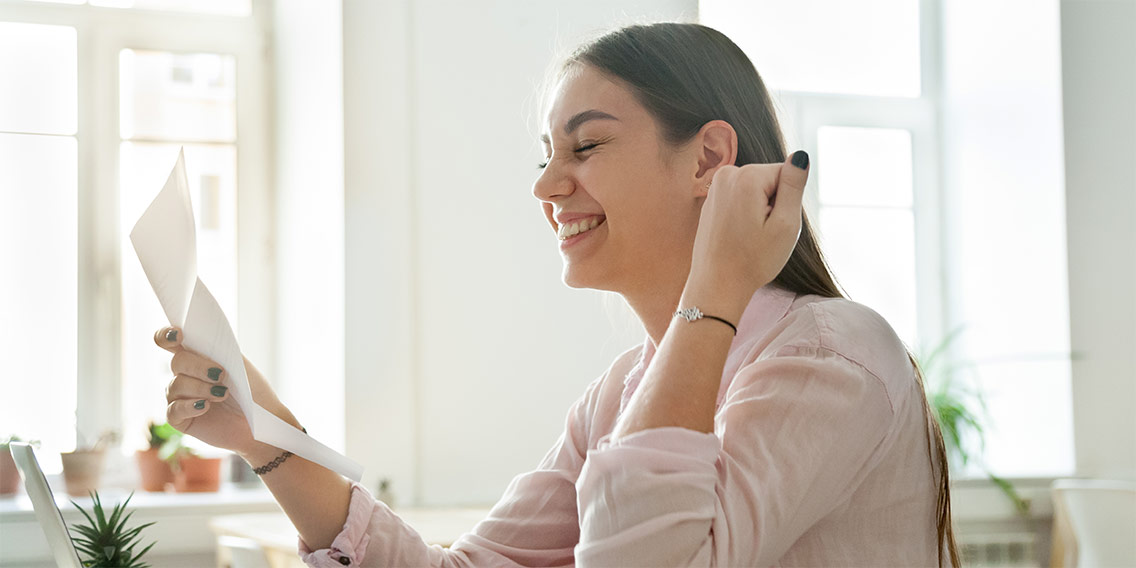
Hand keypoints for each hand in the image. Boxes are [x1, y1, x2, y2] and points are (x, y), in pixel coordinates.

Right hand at [154, 327, 300, 457]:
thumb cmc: (252, 392)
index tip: (179, 335)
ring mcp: (179, 398)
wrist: (261, 420)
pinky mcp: (180, 420)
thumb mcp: (239, 366)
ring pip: (175, 385)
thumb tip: (199, 341)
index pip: (169, 341)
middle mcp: (184, 375)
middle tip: (222, 375)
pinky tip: (205, 406)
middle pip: (177, 362)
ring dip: (201, 388)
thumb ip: (217, 351)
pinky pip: (173, 410)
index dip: (166, 335)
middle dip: (199, 366)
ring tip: (223, 394)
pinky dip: (190, 406)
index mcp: (196, 357)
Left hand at [685, 151, 808, 316]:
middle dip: (774, 204)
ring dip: (760, 210)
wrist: (717, 285)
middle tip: (763, 233)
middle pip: (770, 180)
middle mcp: (727, 173)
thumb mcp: (786, 224)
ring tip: (750, 235)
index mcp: (747, 176)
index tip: (773, 225)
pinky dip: (746, 215)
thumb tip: (800, 155)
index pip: (787, 174)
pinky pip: (741, 199)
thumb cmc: (754, 260)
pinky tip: (738, 236)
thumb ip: (794, 185)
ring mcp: (716, 186)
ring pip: (757, 190)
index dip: (787, 202)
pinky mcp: (712, 199)